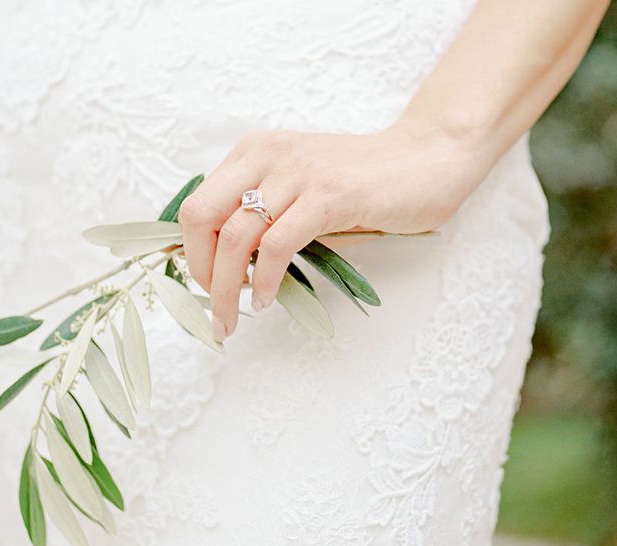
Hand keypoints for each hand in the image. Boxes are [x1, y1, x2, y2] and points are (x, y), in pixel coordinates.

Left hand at [177, 123, 487, 342]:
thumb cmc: (364, 183)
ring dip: (227, 289)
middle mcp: (266, 156)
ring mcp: (297, 173)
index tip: (207, 287)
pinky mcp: (328, 196)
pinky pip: (277, 246)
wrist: (427, 158)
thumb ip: (266, 219)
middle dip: (200, 272)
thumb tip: (231, 269)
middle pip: (201, 219)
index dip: (191, 253)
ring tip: (232, 318)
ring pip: (235, 238)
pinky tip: (270, 300)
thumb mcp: (300, 190)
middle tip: (215, 306)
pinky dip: (267, 281)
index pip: (196, 206)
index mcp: (253, 153)